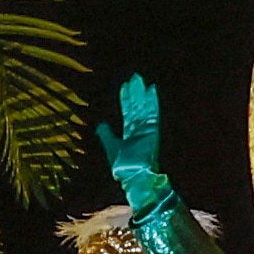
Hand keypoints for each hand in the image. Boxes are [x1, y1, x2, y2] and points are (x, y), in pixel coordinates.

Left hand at [104, 74, 166, 194]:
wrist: (133, 176)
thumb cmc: (122, 165)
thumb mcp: (110, 146)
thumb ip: (106, 134)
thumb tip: (101, 123)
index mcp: (130, 133)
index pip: (128, 112)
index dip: (126, 99)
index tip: (125, 86)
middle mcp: (139, 129)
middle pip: (137, 107)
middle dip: (135, 92)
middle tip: (135, 77)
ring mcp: (146, 128)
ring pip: (143, 107)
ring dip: (142, 93)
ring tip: (140, 79)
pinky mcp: (152, 130)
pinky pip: (152, 112)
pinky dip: (152, 101)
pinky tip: (151, 89)